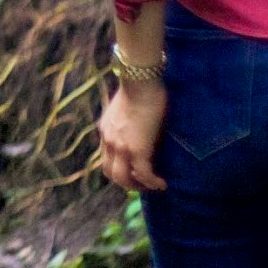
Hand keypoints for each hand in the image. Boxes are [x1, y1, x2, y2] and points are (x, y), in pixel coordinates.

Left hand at [94, 73, 167, 196]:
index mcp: (106, 131)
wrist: (141, 80)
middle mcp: (108, 141)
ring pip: (124, 178)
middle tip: (143, 184)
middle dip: (127, 183)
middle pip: (111, 173)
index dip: (119, 170)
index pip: (106, 159)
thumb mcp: (125, 108)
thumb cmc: (139, 87)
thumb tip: (138, 127)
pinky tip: (162, 184)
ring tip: (153, 186)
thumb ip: (126, 121)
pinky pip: (144, 174)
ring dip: (139, 186)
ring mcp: (121, 147)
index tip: (133, 174)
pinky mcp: (137, 149)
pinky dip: (152, 182)